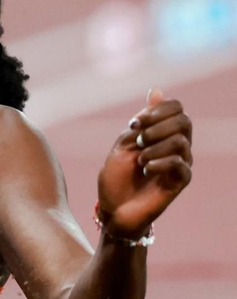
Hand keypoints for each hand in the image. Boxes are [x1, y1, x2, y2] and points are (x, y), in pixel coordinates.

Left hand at [96, 88, 191, 237]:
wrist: (114, 208)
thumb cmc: (117, 177)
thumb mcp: (123, 143)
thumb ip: (141, 120)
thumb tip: (157, 90)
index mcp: (162, 133)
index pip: (176, 108)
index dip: (158, 109)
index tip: (134, 123)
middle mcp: (176, 146)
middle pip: (184, 121)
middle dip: (158, 126)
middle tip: (137, 139)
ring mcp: (180, 163)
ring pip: (182, 141)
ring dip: (155, 146)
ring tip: (139, 159)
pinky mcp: (180, 181)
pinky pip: (181, 163)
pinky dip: (160, 162)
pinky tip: (145, 169)